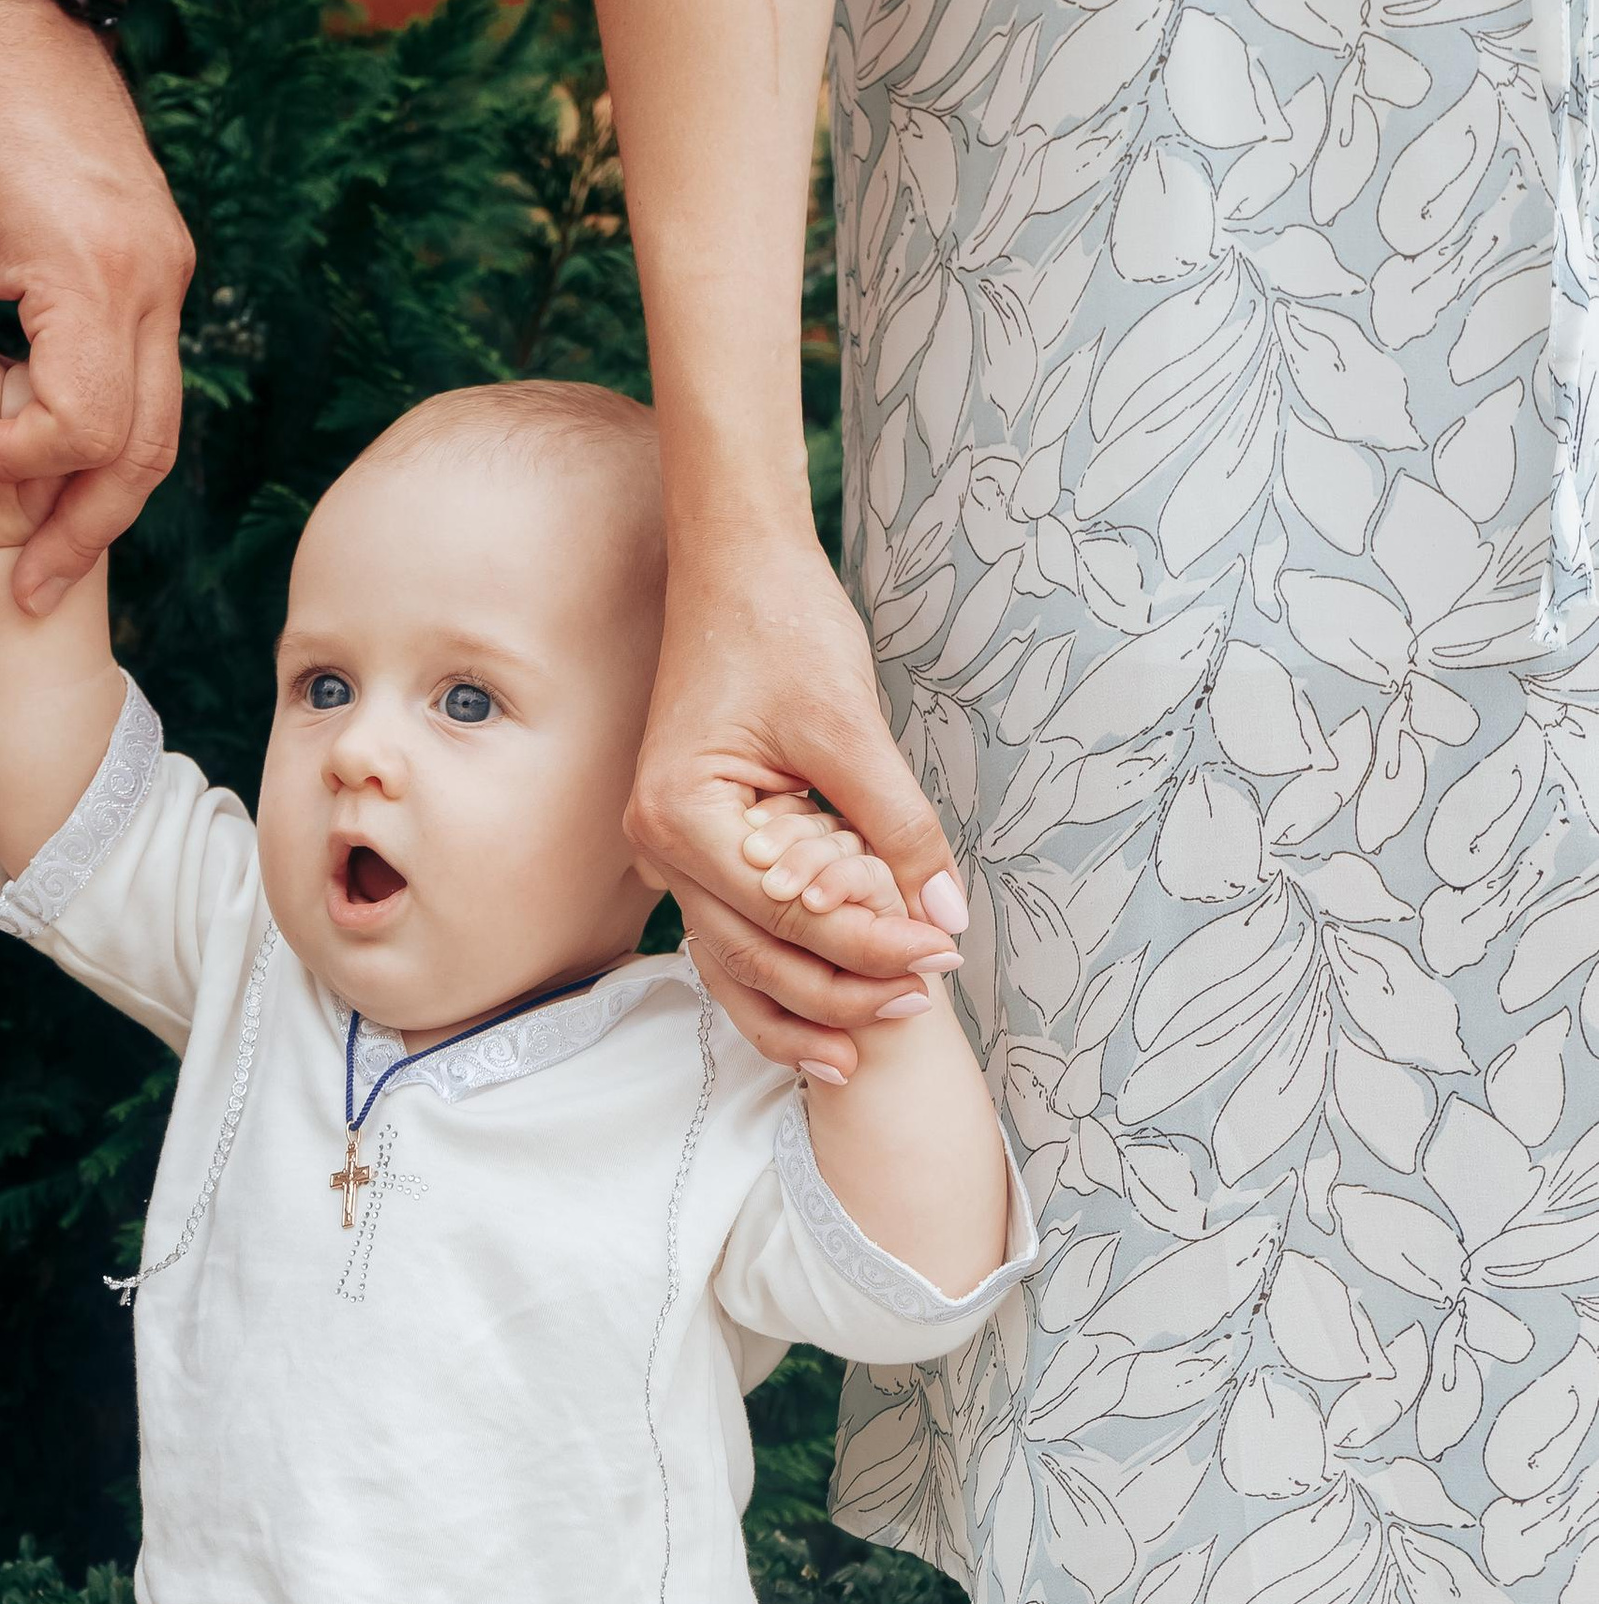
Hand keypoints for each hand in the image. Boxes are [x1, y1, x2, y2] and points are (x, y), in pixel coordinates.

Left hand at [0, 0, 192, 613]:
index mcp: (96, 270)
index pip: (82, 426)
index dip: (15, 466)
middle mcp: (154, 280)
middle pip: (144, 451)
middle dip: (84, 531)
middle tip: (32, 594)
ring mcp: (165, 274)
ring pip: (157, 427)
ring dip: (101, 498)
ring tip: (46, 556)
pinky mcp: (154, 267)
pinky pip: (145, 381)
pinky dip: (104, 438)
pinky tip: (52, 469)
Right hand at [630, 528, 969, 1078]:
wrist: (736, 565)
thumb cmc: (780, 624)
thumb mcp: (849, 724)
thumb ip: (897, 824)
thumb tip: (946, 915)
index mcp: (679, 816)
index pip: (787, 911)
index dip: (870, 943)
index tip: (943, 953)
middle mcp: (657, 848)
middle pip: (755, 956)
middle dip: (843, 989)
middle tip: (925, 1000)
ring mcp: (670, 856)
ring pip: (737, 964)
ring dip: (809, 1003)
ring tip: (877, 1037)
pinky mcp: (698, 852)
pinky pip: (735, 936)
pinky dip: (782, 975)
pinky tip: (829, 1017)